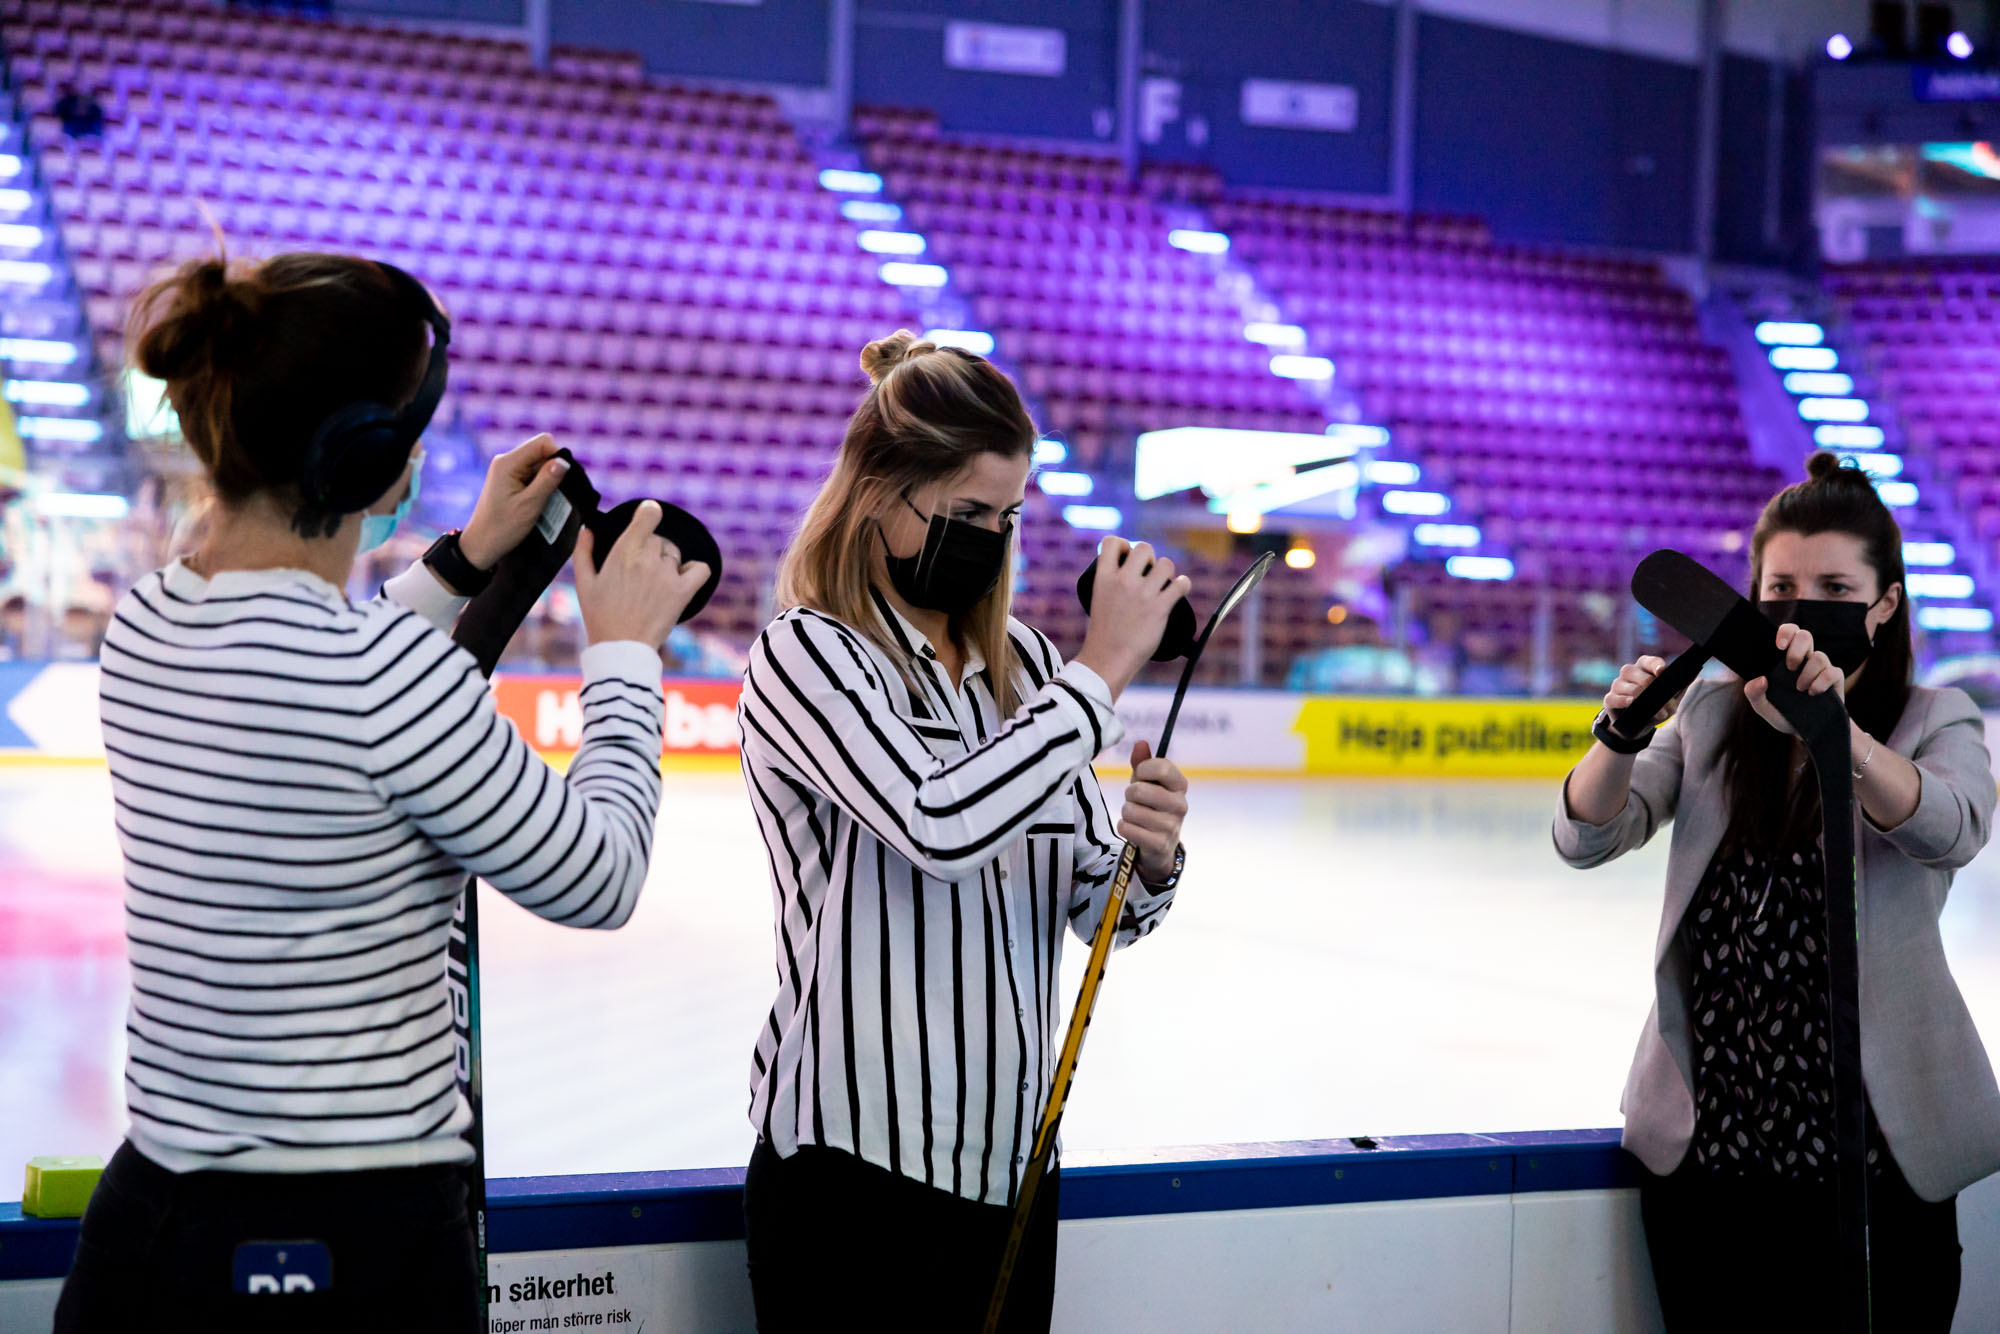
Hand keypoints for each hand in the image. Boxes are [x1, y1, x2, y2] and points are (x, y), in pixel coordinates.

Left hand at [458, 434, 570, 569]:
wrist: (482, 544)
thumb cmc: (503, 527)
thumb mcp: (530, 504)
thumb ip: (548, 480)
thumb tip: (565, 461)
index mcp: (508, 462)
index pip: (542, 443)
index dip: (558, 456)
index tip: (562, 480)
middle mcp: (506, 461)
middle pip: (541, 452)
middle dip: (553, 470)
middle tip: (552, 494)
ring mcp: (508, 470)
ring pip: (539, 464)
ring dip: (548, 480)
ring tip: (544, 501)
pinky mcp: (510, 479)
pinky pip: (533, 474)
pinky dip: (541, 485)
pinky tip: (539, 501)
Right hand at [574, 500, 712, 647]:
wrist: (620, 648)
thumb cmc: (599, 617)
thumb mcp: (583, 583)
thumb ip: (583, 552)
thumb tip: (587, 529)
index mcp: (624, 551)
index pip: (648, 515)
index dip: (650, 512)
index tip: (648, 516)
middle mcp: (648, 559)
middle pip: (659, 539)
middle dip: (650, 550)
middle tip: (639, 573)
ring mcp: (667, 575)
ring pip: (674, 554)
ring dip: (667, 563)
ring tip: (654, 584)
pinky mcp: (682, 592)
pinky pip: (700, 569)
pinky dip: (695, 570)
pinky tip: (684, 579)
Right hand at [1073, 538, 1191, 697]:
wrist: (1108, 659)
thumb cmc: (1103, 634)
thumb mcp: (1098, 600)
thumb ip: (1110, 584)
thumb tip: (1128, 572)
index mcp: (1103, 578)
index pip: (1112, 542)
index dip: (1124, 544)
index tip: (1127, 556)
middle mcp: (1123, 581)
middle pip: (1144, 548)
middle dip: (1150, 557)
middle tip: (1149, 573)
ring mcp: (1142, 594)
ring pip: (1166, 564)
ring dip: (1168, 572)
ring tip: (1164, 584)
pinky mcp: (1159, 608)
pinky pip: (1180, 584)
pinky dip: (1183, 584)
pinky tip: (1180, 588)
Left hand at [1119, 740, 1186, 880]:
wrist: (1159, 844)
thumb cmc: (1151, 805)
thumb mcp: (1148, 782)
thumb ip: (1143, 763)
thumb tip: (1140, 743)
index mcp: (1180, 785)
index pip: (1161, 767)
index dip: (1142, 770)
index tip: (1140, 776)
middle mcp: (1180, 805)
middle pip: (1139, 790)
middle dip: (1130, 794)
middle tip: (1136, 800)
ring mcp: (1171, 826)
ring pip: (1130, 810)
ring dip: (1126, 812)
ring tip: (1136, 816)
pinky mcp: (1159, 844)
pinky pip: (1126, 828)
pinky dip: (1124, 828)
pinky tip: (1134, 830)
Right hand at [1603, 655, 1676, 726]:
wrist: (1637, 726)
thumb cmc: (1655, 707)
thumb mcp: (1670, 698)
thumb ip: (1680, 685)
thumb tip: (1694, 672)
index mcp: (1644, 668)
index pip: (1648, 661)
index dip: (1655, 665)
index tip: (1661, 672)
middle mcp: (1629, 673)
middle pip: (1640, 675)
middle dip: (1654, 691)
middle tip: (1666, 707)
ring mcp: (1617, 685)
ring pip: (1629, 687)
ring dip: (1645, 701)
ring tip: (1657, 714)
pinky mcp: (1609, 699)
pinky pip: (1614, 697)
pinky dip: (1624, 701)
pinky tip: (1632, 703)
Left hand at [1744, 622, 1842, 734]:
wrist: (1809, 732)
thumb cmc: (1785, 715)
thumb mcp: (1765, 709)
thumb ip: (1755, 695)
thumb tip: (1759, 679)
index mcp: (1785, 660)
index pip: (1788, 633)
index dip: (1785, 632)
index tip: (1779, 646)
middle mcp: (1804, 659)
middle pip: (1805, 635)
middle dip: (1797, 649)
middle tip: (1789, 667)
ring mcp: (1821, 668)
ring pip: (1819, 656)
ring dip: (1808, 672)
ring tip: (1800, 689)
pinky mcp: (1835, 679)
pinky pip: (1832, 671)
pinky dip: (1822, 682)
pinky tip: (1813, 693)